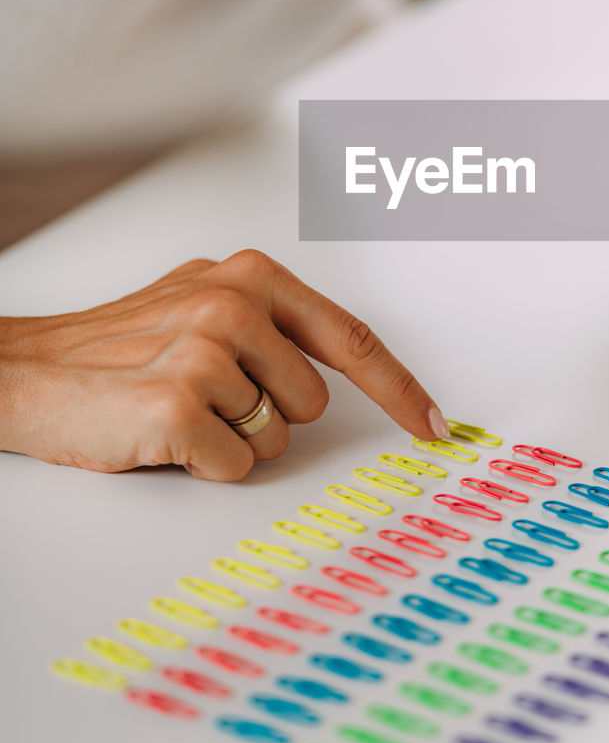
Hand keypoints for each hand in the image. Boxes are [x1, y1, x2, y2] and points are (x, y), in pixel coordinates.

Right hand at [0, 249, 446, 479]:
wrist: (28, 370)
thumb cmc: (118, 345)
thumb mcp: (200, 301)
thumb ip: (272, 320)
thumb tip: (347, 360)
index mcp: (250, 276)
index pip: (351, 338)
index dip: (400, 389)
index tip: (434, 424)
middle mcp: (233, 304)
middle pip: (314, 402)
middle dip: (269, 413)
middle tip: (209, 396)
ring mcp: (205, 352)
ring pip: (277, 437)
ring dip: (234, 439)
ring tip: (182, 409)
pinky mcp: (178, 405)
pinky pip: (235, 466)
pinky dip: (203, 465)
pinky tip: (162, 434)